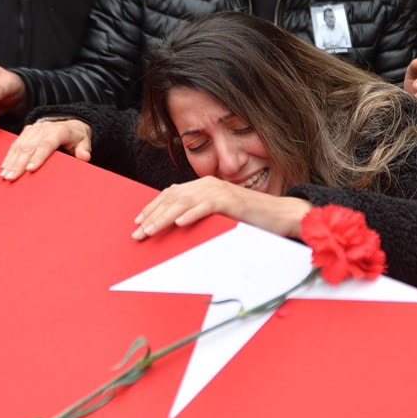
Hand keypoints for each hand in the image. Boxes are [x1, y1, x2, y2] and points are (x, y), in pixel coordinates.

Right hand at [0, 118, 91, 180]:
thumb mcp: (84, 141)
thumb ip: (84, 149)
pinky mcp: (27, 131)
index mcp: (59, 130)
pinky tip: (4, 166)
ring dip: (11, 161)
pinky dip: (9, 156)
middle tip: (12, 177)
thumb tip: (84, 157)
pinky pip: (16, 143)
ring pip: (20, 145)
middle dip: (19, 163)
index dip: (38, 157)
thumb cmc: (76, 137)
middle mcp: (44, 128)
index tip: (30, 169)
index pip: (46, 145)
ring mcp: (34, 129)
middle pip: (29, 147)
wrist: (70, 124)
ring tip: (5, 175)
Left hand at [131, 176, 312, 240]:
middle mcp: (209, 184)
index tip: (138, 221)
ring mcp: (220, 190)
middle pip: (173, 198)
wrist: (279, 215)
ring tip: (150, 230)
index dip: (153, 207)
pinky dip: (191, 214)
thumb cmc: (250, 218)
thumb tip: (178, 223)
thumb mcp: (220, 215)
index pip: (172, 194)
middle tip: (137, 233)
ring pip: (184, 202)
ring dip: (164, 217)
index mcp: (205, 186)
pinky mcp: (231, 200)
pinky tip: (178, 223)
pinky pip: (206, 206)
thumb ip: (201, 213)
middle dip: (152, 215)